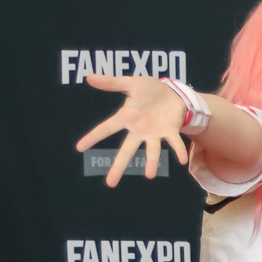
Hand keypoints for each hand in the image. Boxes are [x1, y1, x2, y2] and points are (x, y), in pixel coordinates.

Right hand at [73, 73, 188, 184]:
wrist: (173, 93)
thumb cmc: (150, 90)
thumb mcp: (131, 83)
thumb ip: (112, 83)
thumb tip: (89, 77)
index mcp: (127, 118)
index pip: (106, 128)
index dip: (93, 137)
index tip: (79, 147)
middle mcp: (139, 130)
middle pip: (127, 150)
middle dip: (119, 166)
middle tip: (110, 183)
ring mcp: (155, 133)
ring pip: (152, 150)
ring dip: (151, 162)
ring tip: (149, 175)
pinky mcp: (171, 132)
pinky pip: (174, 142)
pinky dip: (178, 150)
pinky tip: (182, 160)